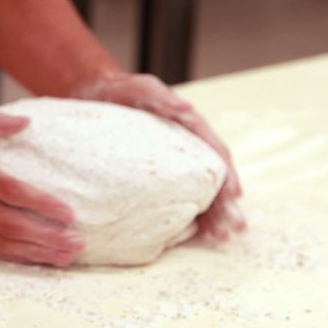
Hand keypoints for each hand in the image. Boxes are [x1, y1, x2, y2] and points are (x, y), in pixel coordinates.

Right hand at [0, 110, 83, 265]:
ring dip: (32, 252)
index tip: (68, 212)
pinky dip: (9, 256)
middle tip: (77, 242)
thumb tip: (27, 122)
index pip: (6, 188)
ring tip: (65, 256)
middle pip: (5, 223)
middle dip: (44, 236)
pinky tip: (34, 259)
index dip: (38, 202)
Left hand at [70, 73, 244, 240]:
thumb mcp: (138, 88)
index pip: (214, 153)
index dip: (227, 174)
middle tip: (235, 229)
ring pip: (196, 192)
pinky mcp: (152, 177)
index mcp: (189, 128)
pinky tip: (189, 234)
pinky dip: (184, 215)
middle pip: (211, 179)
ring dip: (210, 215)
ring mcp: (170, 165)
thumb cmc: (119, 91)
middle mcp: (185, 150)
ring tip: (219, 239)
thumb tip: (184, 107)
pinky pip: (172, 197)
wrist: (92, 97)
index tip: (234, 195)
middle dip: (225, 204)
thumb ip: (159, 96)